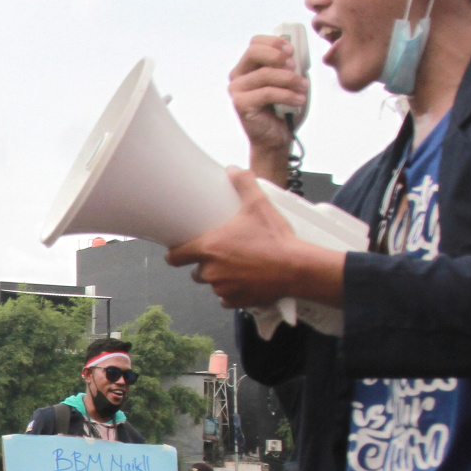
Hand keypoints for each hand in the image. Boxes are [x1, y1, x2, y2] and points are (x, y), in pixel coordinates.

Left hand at [166, 169, 340, 308]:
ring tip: (237, 266)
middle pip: (196, 272)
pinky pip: (226, 299)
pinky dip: (232, 292)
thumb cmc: (275, 238)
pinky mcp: (236, 301)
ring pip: (213, 284)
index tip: (176, 252)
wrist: (296, 268)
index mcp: (209, 248)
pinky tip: (244, 281)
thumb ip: (243, 184)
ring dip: (220, 278)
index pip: (176, 257)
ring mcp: (223, 288)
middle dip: (205, 265)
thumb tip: (234, 169)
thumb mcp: (259, 204)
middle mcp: (211, 271)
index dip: (174, 255)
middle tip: (222, 255)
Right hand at [228, 34, 308, 176]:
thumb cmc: (283, 108)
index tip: (292, 50)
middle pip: (253, 52)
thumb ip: (290, 66)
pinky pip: (267, 93)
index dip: (274, 42)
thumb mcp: (289, 81)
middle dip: (277, 55)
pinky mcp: (240, 104)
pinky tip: (299, 100)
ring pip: (265, 74)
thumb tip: (296, 54)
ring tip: (304, 88)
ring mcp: (236, 90)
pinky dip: (287, 95)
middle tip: (295, 66)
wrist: (276, 138)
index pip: (255, 43)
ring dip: (290, 79)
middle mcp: (238, 76)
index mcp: (248, 66)